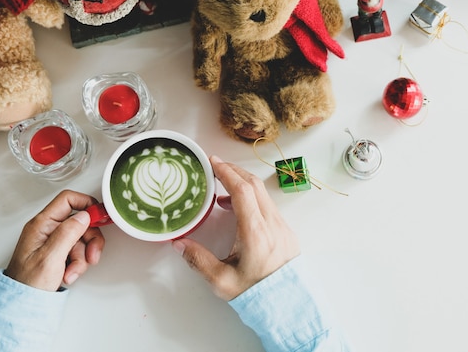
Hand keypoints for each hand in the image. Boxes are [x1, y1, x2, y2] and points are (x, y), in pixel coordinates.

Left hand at [4, 190, 104, 291]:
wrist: (22, 304)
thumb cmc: (28, 283)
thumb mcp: (50, 258)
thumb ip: (67, 234)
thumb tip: (84, 216)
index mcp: (42, 224)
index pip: (68, 200)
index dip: (87, 205)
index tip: (99, 217)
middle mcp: (47, 229)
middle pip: (80, 222)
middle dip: (90, 240)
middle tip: (92, 254)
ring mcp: (53, 241)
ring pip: (82, 238)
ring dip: (84, 256)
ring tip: (74, 270)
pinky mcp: (58, 252)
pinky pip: (78, 251)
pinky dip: (78, 263)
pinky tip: (69, 273)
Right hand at [173, 156, 299, 300]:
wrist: (289, 306)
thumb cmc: (257, 295)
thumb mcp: (222, 281)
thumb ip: (198, 260)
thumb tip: (179, 243)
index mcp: (256, 232)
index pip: (243, 190)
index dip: (227, 172)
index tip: (213, 162)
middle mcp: (272, 224)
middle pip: (254, 185)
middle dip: (234, 171)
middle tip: (215, 165)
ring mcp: (282, 226)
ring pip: (263, 193)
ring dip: (243, 183)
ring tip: (222, 186)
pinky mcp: (285, 231)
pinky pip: (268, 204)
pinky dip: (252, 196)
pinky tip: (237, 207)